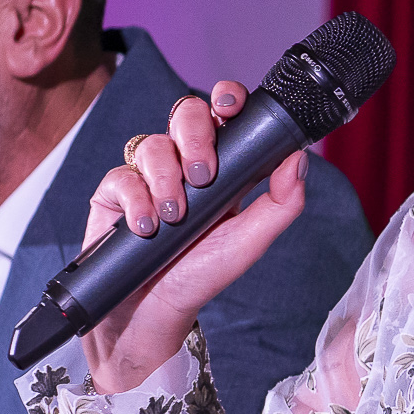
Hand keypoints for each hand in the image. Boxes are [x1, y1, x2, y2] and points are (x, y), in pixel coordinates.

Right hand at [79, 82, 307, 392]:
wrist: (152, 316)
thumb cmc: (202, 277)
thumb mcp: (249, 243)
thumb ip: (280, 204)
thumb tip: (299, 158)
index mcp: (221, 166)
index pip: (223, 115)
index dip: (226, 97)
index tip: (230, 105)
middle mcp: (182, 163)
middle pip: (185, 114)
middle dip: (195, 135)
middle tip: (203, 175)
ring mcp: (145, 176)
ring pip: (151, 143)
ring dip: (165, 177)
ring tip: (173, 217)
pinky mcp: (113, 195)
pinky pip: (121, 176)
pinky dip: (135, 200)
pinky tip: (146, 227)